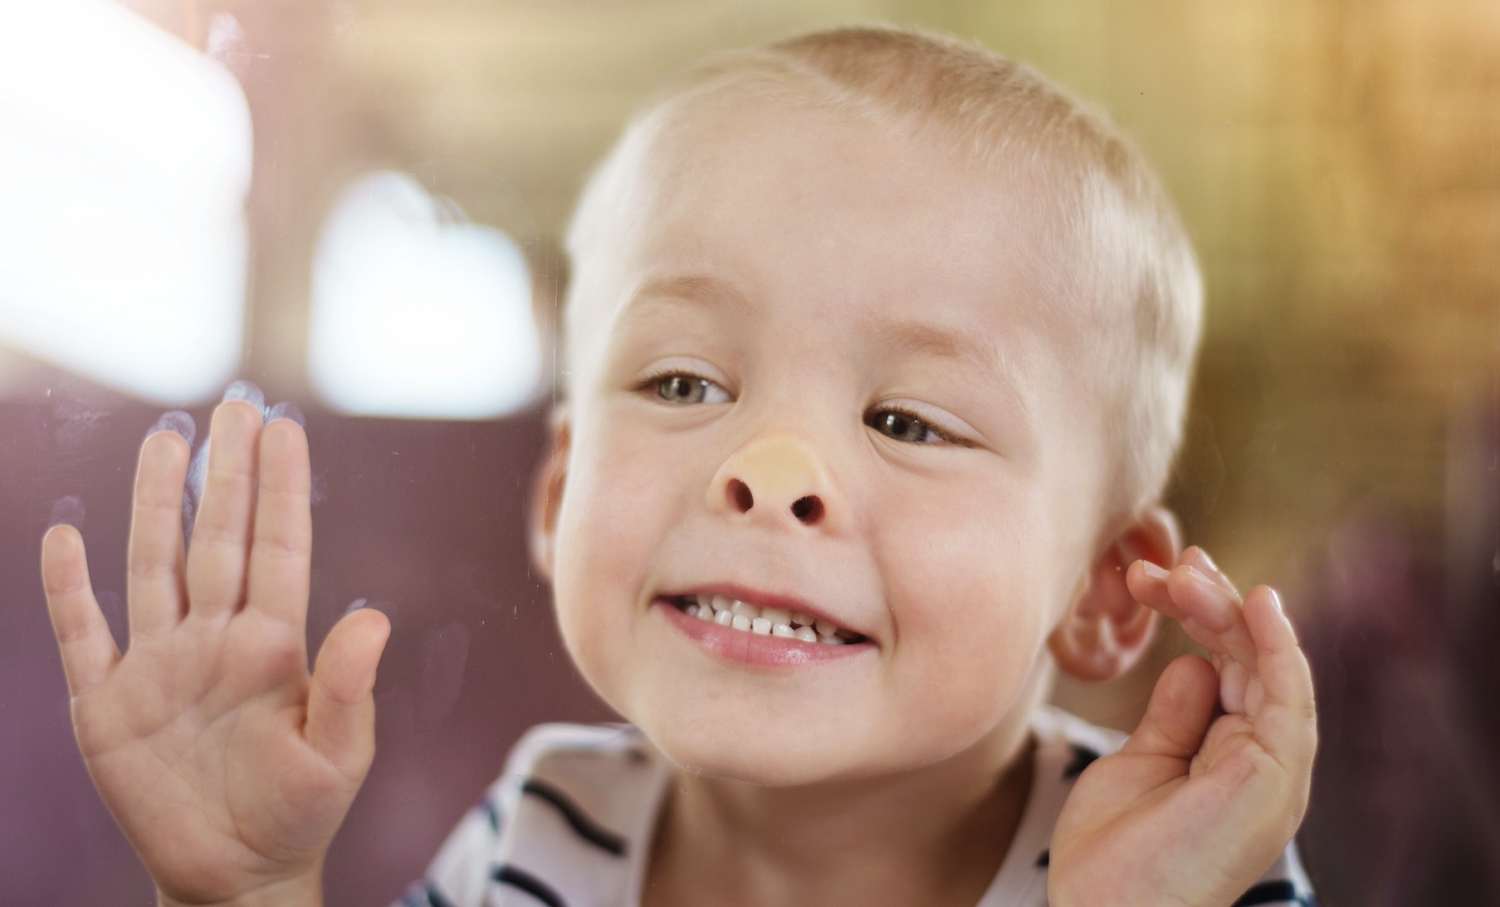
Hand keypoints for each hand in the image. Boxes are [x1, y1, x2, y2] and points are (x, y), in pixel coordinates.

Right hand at [40, 402, 389, 906]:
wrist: (238, 874)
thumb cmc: (300, 811)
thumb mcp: (337, 756)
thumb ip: (348, 686)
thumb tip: (373, 615)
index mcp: (276, 645)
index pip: (279, 548)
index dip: (279, 488)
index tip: (282, 427)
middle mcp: (217, 638)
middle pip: (217, 538)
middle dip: (224, 474)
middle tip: (230, 406)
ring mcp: (160, 664)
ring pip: (153, 565)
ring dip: (156, 505)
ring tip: (166, 441)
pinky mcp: (108, 702)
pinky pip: (82, 633)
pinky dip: (69, 588)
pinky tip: (67, 536)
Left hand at [1049, 547, 1315, 906]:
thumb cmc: (1114, 854)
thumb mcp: (1141, 762)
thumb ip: (1174, 714)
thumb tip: (1193, 661)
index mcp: (1229, 754)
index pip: (1228, 665)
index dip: (1200, 614)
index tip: (1157, 577)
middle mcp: (1259, 758)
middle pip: (1249, 658)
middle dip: (1209, 602)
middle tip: (1164, 565)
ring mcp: (1272, 769)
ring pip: (1268, 666)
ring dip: (1229, 612)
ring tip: (1185, 575)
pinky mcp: (1276, 778)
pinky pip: (1289, 698)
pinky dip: (1278, 646)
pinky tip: (1258, 603)